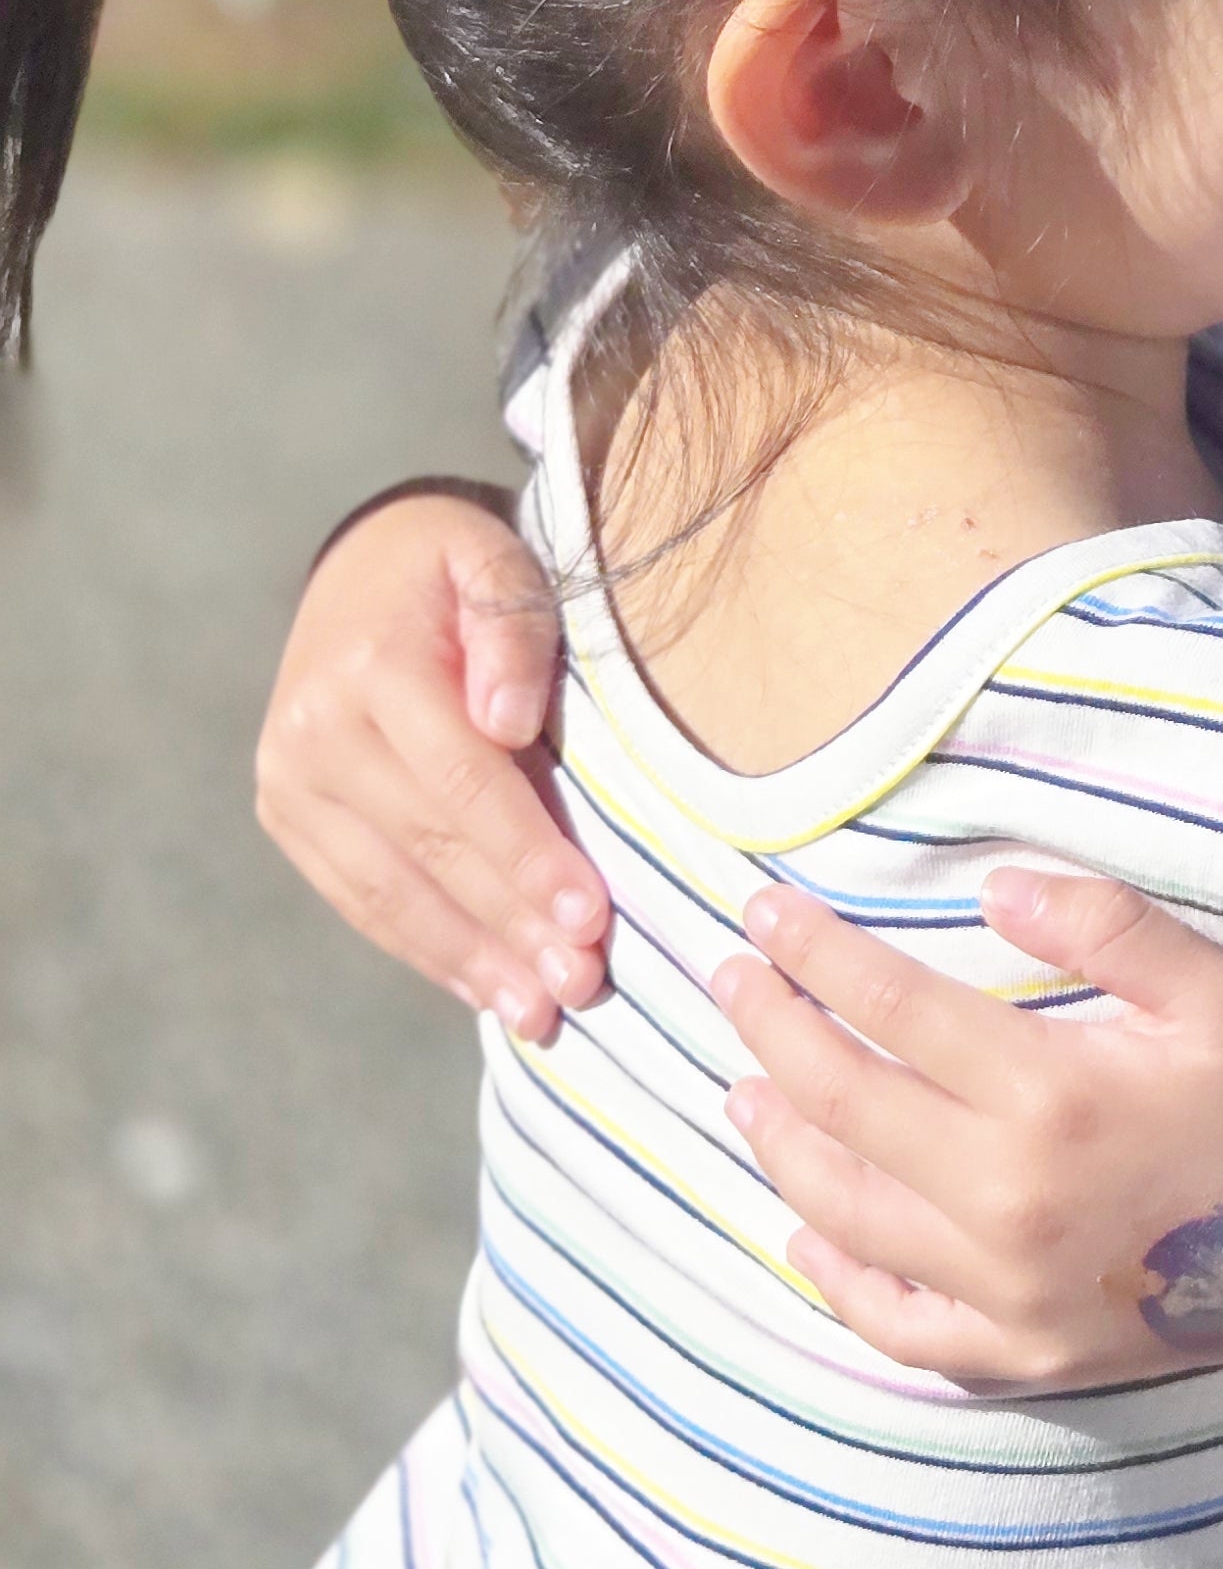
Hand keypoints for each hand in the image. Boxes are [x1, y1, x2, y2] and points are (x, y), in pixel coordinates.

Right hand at [255, 482, 605, 1041]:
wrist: (361, 564)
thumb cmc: (454, 567)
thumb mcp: (496, 559)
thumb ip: (514, 628)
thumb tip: (510, 722)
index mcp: (370, 668)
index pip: (460, 781)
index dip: (526, 853)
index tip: (590, 915)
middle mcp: (313, 733)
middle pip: (427, 848)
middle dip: (509, 924)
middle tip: (583, 981)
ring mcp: (289, 782)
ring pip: (388, 890)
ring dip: (469, 958)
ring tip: (540, 1008)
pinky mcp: (286, 816)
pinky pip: (360, 897)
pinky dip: (424, 948)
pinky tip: (482, 987)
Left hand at [714, 869, 1222, 1391]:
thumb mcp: (1217, 988)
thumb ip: (1105, 926)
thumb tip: (989, 884)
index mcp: (1049, 1094)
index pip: (889, 1009)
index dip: (814, 954)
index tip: (763, 909)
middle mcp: (1005, 1198)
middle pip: (845, 1103)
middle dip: (772, 1028)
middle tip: (728, 976)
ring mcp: (1004, 1290)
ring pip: (846, 1212)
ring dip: (781, 1142)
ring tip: (745, 1086)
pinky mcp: (1018, 1354)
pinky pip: (894, 1323)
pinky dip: (834, 1277)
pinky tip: (802, 1232)